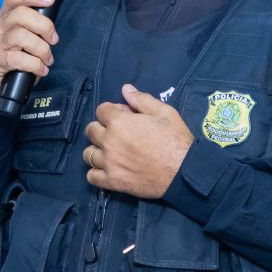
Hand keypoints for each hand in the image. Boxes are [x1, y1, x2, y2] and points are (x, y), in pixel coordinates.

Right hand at [0, 0, 58, 112]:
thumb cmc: (14, 64)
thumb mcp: (24, 42)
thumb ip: (34, 30)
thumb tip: (52, 26)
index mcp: (3, 19)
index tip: (50, 0)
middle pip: (20, 15)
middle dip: (44, 26)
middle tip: (53, 40)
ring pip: (21, 36)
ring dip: (41, 49)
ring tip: (47, 59)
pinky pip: (18, 59)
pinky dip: (35, 65)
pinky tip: (41, 70)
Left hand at [83, 84, 194, 198]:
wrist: (183, 172)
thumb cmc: (176, 140)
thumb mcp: (164, 113)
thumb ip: (142, 100)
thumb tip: (125, 89)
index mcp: (119, 122)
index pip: (101, 110)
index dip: (112, 111)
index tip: (123, 116)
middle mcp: (109, 142)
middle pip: (91, 130)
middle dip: (102, 127)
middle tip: (118, 133)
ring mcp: (108, 163)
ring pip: (88, 153)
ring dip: (97, 150)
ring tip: (111, 152)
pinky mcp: (112, 182)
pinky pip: (91, 177)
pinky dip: (96, 173)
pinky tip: (107, 169)